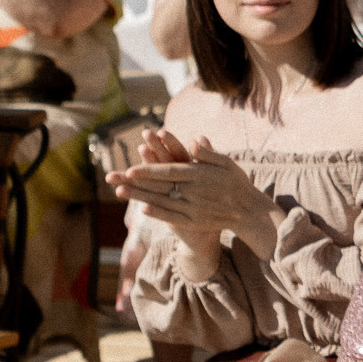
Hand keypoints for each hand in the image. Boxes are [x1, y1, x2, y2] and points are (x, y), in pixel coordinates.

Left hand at [107, 130, 267, 239]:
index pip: (169, 172)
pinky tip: (142, 209)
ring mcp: (193, 209)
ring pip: (161, 201)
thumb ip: (208, 153)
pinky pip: (172, 217)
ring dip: (139, 197)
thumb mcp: (227, 163)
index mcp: (200, 175)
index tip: (131, 168)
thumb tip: (193, 140)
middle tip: (113, 178)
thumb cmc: (237, 183)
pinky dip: (157, 213)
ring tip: (119, 192)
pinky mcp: (193, 221)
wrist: (249, 212)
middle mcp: (194, 192)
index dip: (149, 170)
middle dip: (134, 182)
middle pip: (159, 187)